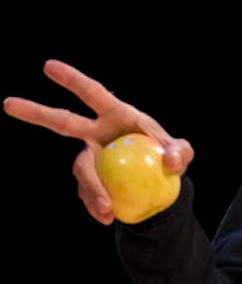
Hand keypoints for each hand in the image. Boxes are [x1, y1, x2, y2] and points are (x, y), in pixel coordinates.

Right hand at [3, 59, 192, 224]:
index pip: (93, 94)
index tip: (49, 66)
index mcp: (117, 115)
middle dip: (36, 113)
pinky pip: (86, 191)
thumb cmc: (170, 157)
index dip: (73, 80)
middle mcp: (96, 132)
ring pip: (80, 170)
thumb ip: (180, 153)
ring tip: (106, 210)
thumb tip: (172, 161)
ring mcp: (89, 156)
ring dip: (90, 188)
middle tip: (8, 103)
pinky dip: (95, 204)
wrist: (160, 183)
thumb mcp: (181, 153)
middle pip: (62, 121)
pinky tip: (107, 216)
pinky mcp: (89, 179)